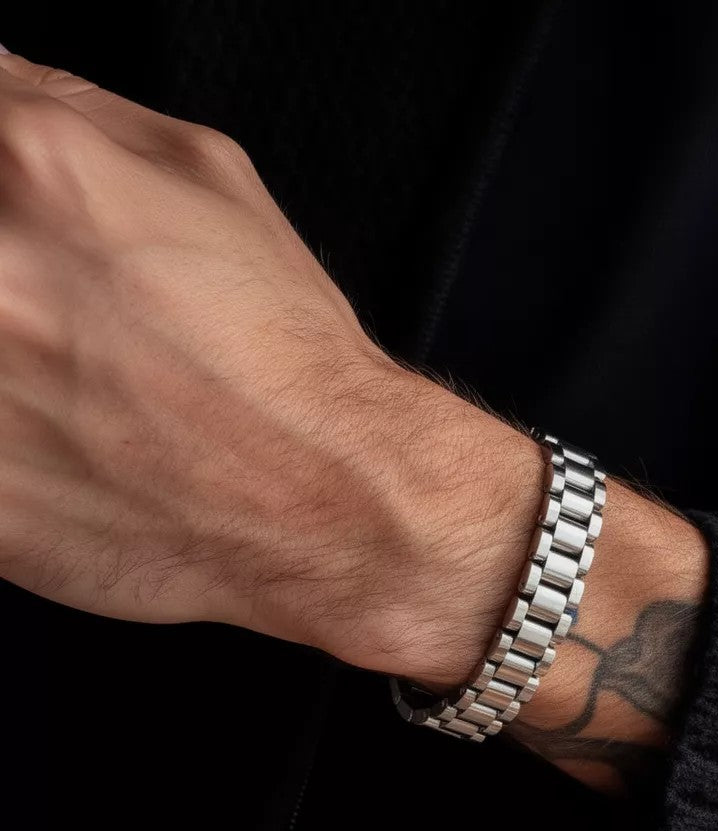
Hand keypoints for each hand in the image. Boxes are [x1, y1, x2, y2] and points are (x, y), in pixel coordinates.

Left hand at [0, 51, 540, 681]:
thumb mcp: (215, 178)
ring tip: (64, 371)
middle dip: (4, 272)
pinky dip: (5, 427)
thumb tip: (0, 84)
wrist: (326, 498)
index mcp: (38, 171)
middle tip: (48, 307)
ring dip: (8, 352)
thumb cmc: (285, 358)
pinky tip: (54, 429)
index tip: (14, 220)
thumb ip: (76, 106)